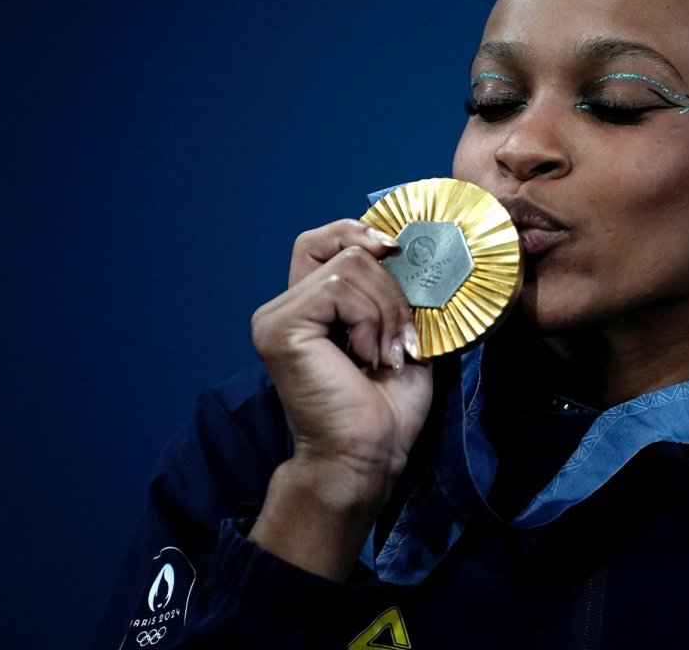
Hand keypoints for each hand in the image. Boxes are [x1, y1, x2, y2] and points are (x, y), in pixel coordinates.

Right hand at [248, 219, 434, 578]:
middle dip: (392, 288)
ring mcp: (276, 316)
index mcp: (309, 307)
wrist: (368, 456)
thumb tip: (412, 246)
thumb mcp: (400, 334)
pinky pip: (338, 286)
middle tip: (401, 340)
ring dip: (386, 310)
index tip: (397, 252)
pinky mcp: (280, 327)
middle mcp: (284, 307)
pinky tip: (368, 357)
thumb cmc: (385, 408)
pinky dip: (370, 319)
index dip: (361, 232)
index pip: (324, 239)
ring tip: (385, 355)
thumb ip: (394, 291)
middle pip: (347, 247)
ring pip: (351, 264)